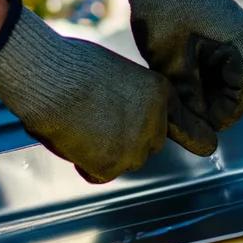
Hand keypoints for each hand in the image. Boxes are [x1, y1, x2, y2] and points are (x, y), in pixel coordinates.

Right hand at [0, 0, 168, 182]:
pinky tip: (73, 141)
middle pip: (151, 145)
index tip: (192, 142)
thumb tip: (125, 115)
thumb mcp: (119, 74)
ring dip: (108, 153)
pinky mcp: (113, 166)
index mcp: (162, 93)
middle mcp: (157, 122)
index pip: (181, 122)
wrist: (51, 80)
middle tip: (99, 124)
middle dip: (130, 141)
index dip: (174, 130)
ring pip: (127, 161)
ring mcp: (137, 147)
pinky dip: (86, 166)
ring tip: (82, 128)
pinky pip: (101, 174)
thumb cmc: (72, 67)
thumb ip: (134, 98)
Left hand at [103, 0, 242, 155]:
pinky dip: (208, 78)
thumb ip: (188, 97)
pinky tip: (183, 83)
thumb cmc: (162, 6)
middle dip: (220, 106)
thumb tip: (199, 132)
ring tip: (182, 101)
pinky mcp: (226, 31)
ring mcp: (240, 32)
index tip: (199, 127)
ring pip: (235, 78)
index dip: (225, 116)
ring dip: (213, 93)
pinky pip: (225, 64)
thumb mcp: (170, 59)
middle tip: (189, 117)